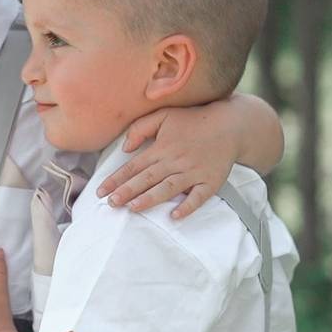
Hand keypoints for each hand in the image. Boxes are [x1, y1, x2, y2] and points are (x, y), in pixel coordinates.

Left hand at [96, 102, 238, 218]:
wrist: (230, 125)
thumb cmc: (192, 120)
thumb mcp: (163, 115)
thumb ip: (140, 128)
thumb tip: (125, 149)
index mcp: (161, 148)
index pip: (133, 166)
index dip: (116, 179)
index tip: (101, 191)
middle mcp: (175, 161)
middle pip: (147, 179)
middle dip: (127, 191)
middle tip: (111, 204)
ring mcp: (193, 172)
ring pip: (168, 188)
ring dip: (150, 199)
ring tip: (133, 208)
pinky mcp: (211, 182)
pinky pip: (198, 197)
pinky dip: (187, 207)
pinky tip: (175, 215)